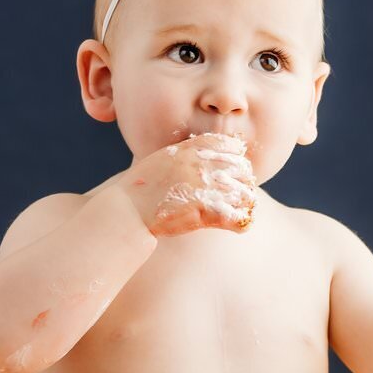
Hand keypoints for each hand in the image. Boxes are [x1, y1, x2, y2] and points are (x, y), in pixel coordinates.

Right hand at [120, 133, 256, 237]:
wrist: (127, 210)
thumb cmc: (143, 186)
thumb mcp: (165, 158)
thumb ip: (188, 153)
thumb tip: (210, 157)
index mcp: (192, 148)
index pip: (233, 147)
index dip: (236, 158)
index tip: (232, 169)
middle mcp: (202, 164)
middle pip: (243, 169)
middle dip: (243, 181)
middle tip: (237, 193)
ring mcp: (205, 187)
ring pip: (245, 193)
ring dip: (244, 202)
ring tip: (237, 209)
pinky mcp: (205, 211)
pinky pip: (238, 217)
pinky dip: (241, 222)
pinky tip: (235, 225)